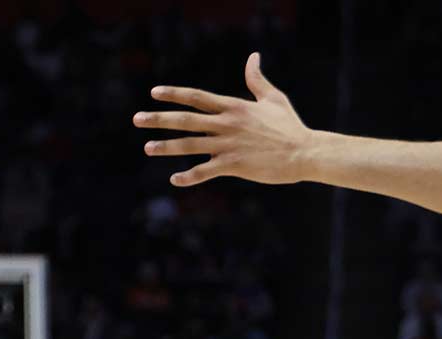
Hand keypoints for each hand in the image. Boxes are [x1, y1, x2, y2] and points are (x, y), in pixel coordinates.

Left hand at [136, 52, 310, 186]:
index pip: (197, 98)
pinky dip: (189, 176)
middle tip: (137, 119)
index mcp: (233, 107)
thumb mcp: (274, 98)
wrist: (304, 152)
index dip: (174, 94)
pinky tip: (174, 179)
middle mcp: (226, 124)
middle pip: (185, 120)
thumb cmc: (290, 126)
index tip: (154, 93)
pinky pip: (206, 171)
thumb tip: (253, 57)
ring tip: (147, 148)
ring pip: (190, 145)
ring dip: (166, 146)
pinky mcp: (234, 166)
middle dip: (159, 119)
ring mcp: (228, 145)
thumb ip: (257, 79)